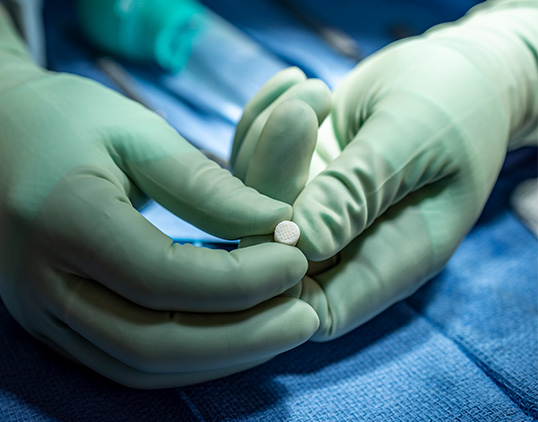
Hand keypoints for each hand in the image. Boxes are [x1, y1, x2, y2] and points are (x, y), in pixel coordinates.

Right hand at [0, 0, 319, 387]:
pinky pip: (121, 364)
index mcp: (59, 218)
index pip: (160, 277)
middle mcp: (38, 281)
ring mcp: (35, 312)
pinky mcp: (45, 325)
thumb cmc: (64, 119)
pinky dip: (183, 361)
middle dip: (240, 340)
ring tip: (279, 327)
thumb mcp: (137, 130)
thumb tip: (281, 228)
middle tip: (305, 314)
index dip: (239, 280)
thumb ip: (206, 185)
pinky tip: (230, 336)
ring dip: (218, 358)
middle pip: (149, 343)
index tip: (296, 259)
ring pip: (137, 367)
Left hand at [232, 2, 537, 339]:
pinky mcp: (288, 175)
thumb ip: (360, 189)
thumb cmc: (454, 103)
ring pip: (247, 204)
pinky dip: (257, 120)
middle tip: (300, 112)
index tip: (282, 211)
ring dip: (264, 139)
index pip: (318, 312)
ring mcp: (311, 210)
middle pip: (272, 252)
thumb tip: (300, 242)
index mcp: (391, 259)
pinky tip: (295, 83)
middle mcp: (345, 245)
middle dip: (270, 180)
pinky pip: (244, 162)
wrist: (452, 69)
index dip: (283, 281)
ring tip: (316, 91)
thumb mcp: (415, 138)